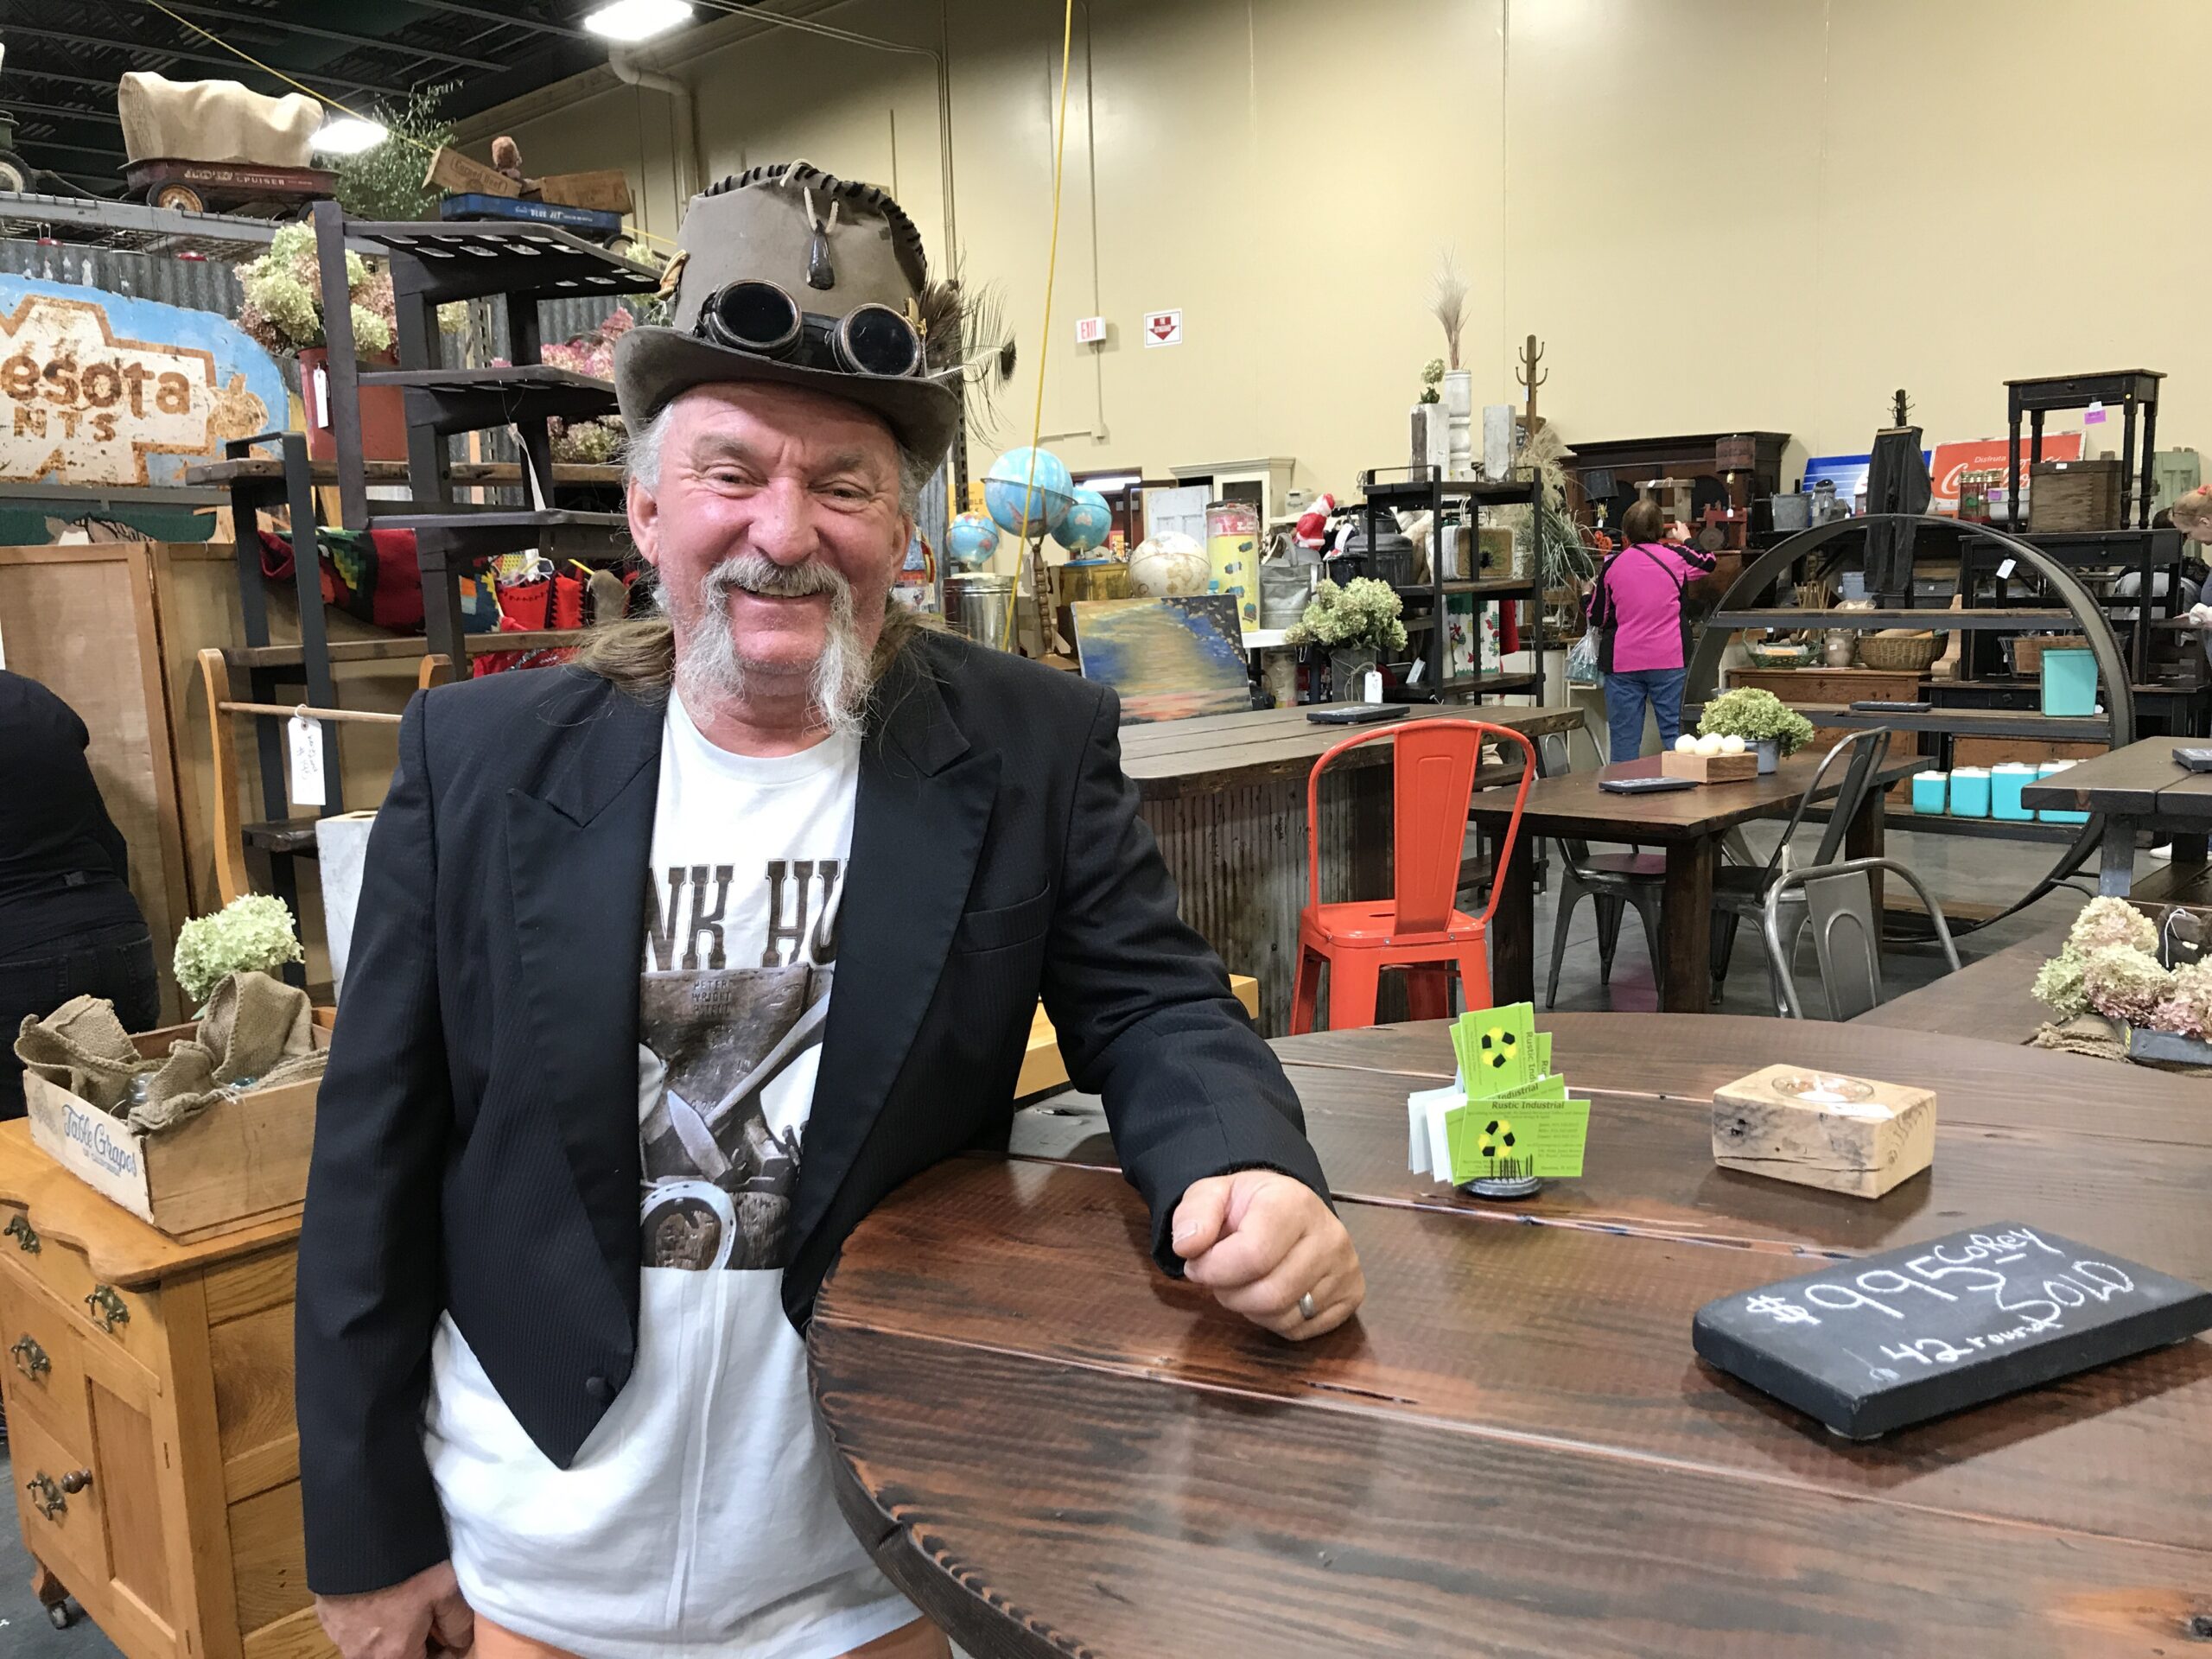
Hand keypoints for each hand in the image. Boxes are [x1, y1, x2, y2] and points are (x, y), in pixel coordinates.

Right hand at [316, 1561, 473, 1658]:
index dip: (439, 1651)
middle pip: (395, 1656)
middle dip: (412, 1642)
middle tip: (425, 1615)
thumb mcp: (445, 1589)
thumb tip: (460, 1644)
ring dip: (387, 1632)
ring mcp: (341, 1638)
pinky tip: (377, 1595)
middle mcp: (364, 1655)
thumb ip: (457, 1623)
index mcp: (395, 1654)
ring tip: (400, 1603)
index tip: (445, 1634)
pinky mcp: (327, 1619)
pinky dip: (365, 1620)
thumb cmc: (406, 1567)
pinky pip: (350, 1629)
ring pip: (371, 1646)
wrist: (357, 1539)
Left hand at [1171, 1170, 1363, 1338]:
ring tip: (1245, 1281)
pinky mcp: (1352, 1296)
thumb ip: (1192, 1215)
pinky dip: (1273, 1320)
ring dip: (1249, 1308)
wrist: (1288, 1208)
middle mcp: (1330, 1236)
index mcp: (1293, 1203)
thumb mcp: (1212, 1195)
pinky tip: (1269, 1292)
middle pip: (1270, 1294)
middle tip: (1220, 1276)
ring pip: (1284, 1317)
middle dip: (1230, 1293)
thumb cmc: (1248, 1205)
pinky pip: (1300, 1330)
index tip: (1197, 1262)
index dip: (1213, 1269)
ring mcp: (1346, 1269)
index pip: (1253, 1256)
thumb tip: (1187, 1246)